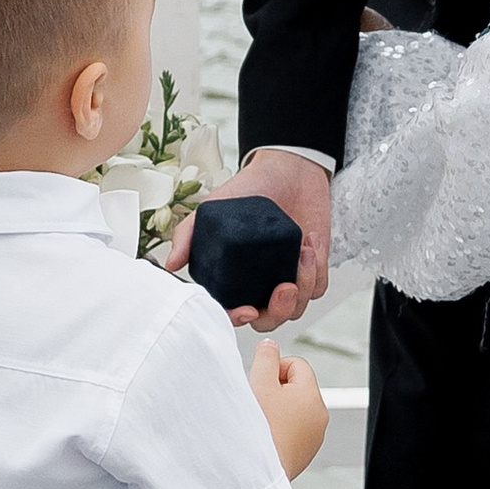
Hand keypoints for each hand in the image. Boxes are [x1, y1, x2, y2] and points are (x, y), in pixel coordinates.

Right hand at [165, 151, 331, 327]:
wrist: (287, 169)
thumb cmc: (248, 189)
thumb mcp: (213, 209)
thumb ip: (188, 235)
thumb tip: (171, 264)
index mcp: (235, 278)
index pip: (233, 311)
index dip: (238, 318)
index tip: (248, 310)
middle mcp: (260, 283)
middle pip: (269, 319)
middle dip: (278, 310)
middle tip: (284, 286)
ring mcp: (287, 277)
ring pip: (297, 306)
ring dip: (303, 283)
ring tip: (302, 250)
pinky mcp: (312, 269)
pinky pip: (318, 286)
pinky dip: (317, 269)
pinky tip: (310, 241)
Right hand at [249, 337, 328, 476]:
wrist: (256, 474)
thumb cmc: (259, 431)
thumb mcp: (258, 384)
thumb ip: (265, 358)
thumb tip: (271, 346)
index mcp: (312, 396)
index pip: (297, 364)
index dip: (274, 368)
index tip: (259, 384)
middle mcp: (319, 416)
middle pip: (296, 387)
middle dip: (275, 389)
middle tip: (257, 403)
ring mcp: (314, 436)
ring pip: (294, 409)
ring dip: (277, 409)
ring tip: (261, 422)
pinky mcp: (305, 453)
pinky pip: (293, 430)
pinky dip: (280, 429)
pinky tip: (265, 437)